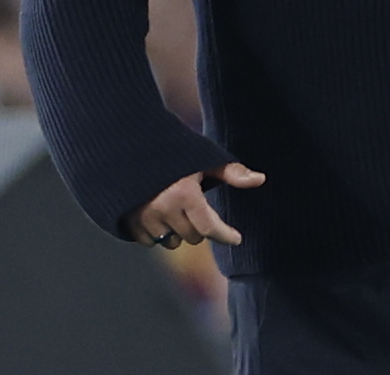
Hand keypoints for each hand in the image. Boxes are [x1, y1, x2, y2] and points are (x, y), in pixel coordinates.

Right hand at [125, 161, 264, 249]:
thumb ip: (232, 172)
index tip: (237, 238)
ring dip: (178, 232)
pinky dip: (157, 233)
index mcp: (184, 194)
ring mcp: (143, 218)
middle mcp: (163, 209)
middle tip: (196, 207)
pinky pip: (150, 242)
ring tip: (176, 210)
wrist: (131, 147)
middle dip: (199, 226)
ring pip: (171, 242)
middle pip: (193, 236)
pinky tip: (158, 215)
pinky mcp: (128, 222)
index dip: (226, 235)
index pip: (209, 228)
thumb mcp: (205, 158)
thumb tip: (261, 179)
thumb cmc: (174, 151)